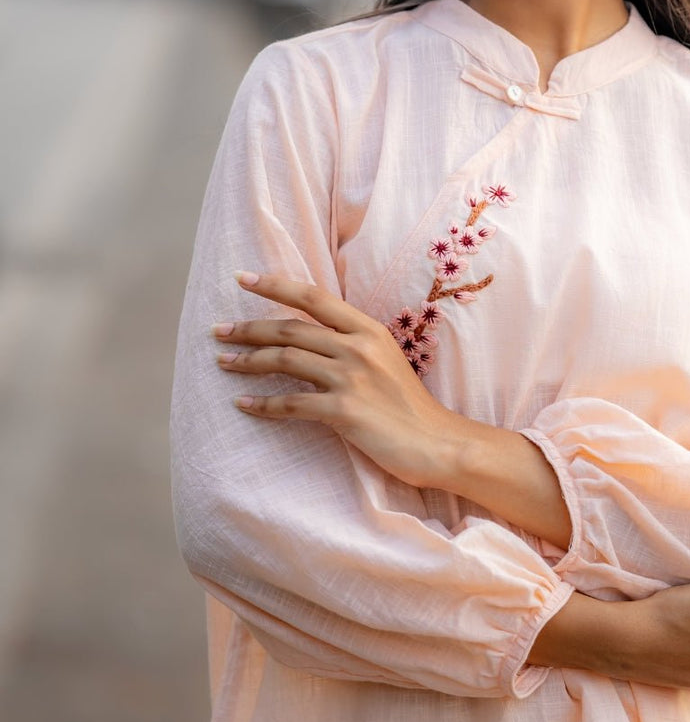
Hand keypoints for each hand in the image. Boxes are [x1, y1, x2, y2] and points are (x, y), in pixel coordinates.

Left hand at [212, 271, 462, 488]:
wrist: (439, 443)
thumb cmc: (411, 407)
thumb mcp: (387, 361)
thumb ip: (354, 345)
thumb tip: (313, 339)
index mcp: (368, 329)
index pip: (313, 296)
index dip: (275, 285)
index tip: (243, 278)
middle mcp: (358, 347)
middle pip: (290, 327)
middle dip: (249, 327)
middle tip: (219, 331)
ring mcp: (351, 378)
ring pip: (285, 358)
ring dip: (247, 361)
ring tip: (223, 363)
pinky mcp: (344, 411)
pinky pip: (291, 403)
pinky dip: (262, 404)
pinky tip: (243, 405)